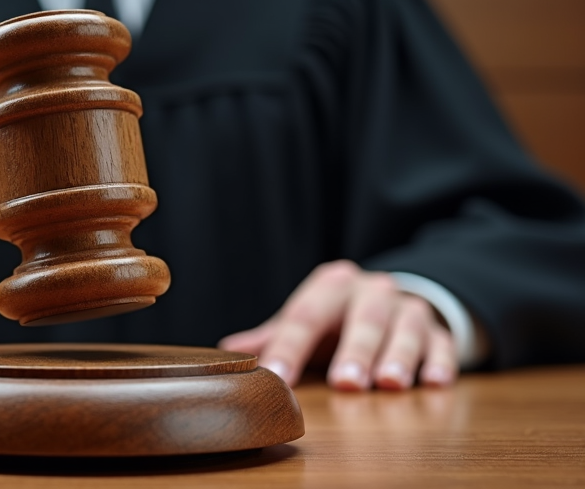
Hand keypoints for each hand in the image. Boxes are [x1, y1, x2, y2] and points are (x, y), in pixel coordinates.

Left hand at [218, 260, 456, 390]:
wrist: (390, 303)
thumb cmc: (335, 318)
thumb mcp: (304, 320)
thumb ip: (271, 337)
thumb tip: (227, 352)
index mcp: (331, 285)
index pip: (305, 315)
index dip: (289, 347)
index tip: (276, 376)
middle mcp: (371, 291)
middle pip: (363, 318)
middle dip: (355, 350)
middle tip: (346, 382)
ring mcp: (408, 308)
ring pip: (406, 328)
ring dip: (398, 356)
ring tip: (390, 383)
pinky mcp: (438, 329)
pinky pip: (442, 343)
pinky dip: (440, 362)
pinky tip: (435, 382)